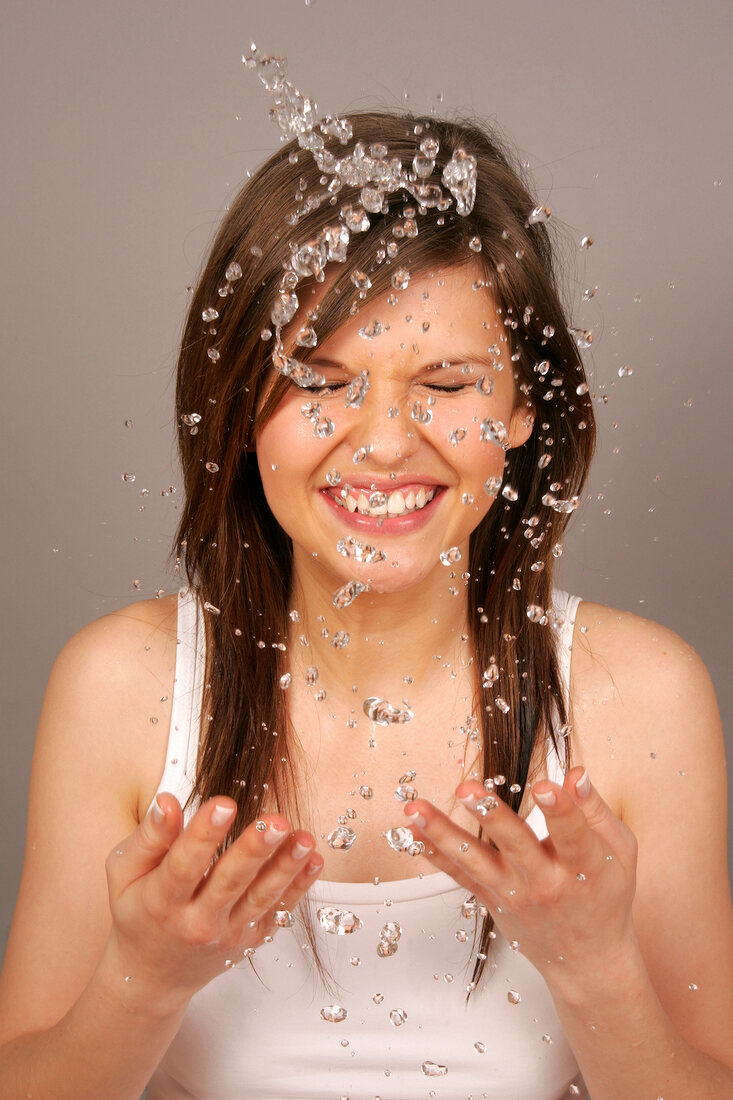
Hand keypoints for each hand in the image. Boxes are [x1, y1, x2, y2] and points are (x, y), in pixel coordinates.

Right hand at [104, 793, 321, 1006]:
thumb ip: (147, 838)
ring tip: (304, 838)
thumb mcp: (124, 874)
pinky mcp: (251, 940)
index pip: (183, 865)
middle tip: (276, 821)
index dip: (204, 834)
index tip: (224, 804)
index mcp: (161, 901)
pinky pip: (278, 911)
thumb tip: (166, 801)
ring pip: (261, 898)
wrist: (151, 977)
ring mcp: (228, 934)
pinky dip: (299, 887)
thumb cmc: (138, 911)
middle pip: (229, 883)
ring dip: (286, 867)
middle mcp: (197, 922)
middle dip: (254, 850)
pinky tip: (314, 859)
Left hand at [403, 767, 638, 979]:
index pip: (573, 836)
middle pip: (516, 846)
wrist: (587, 959)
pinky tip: (410, 833)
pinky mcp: (491, 899)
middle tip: (467, 789)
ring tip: (415, 810)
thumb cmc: (605, 895)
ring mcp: (514, 894)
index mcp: (585, 868)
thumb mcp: (618, 852)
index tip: (546, 785)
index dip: (561, 810)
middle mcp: (546, 882)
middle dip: (491, 816)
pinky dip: (434, 854)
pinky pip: (459, 876)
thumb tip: (576, 773)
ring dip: (443, 834)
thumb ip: (596, 811)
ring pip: (475, 861)